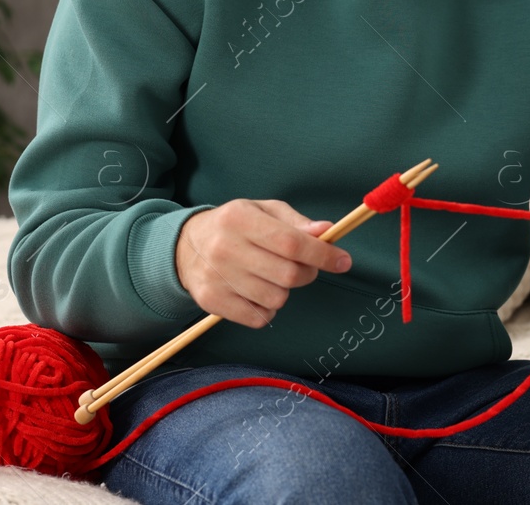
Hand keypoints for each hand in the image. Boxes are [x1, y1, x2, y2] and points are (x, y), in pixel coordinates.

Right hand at [176, 199, 352, 327]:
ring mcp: (216, 277)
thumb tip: (326, 231)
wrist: (186, 247)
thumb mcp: (263, 211)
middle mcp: (225, 247)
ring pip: (276, 299)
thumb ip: (295, 222)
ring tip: (271, 276)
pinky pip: (259, 318)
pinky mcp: (211, 302)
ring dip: (284, 291)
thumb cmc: (235, 226)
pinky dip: (267, 310)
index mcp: (240, 218)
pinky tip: (256, 292)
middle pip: (288, 274)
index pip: (291, 242)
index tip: (343, 261)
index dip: (323, 254)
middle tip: (304, 267)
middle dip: (307, 273)